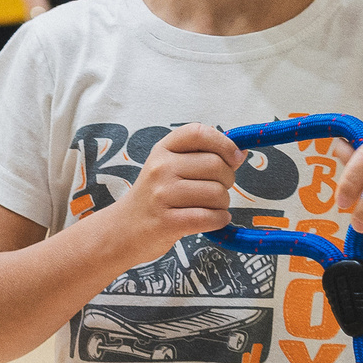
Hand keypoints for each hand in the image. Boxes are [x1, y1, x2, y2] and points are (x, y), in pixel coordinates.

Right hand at [95, 122, 238, 264]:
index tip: (234, 158)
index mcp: (163, 149)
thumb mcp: (169, 168)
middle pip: (216, 165)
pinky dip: (219, 220)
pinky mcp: (167, 222)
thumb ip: (201, 157)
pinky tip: (212, 220)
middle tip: (216, 190)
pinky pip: (209, 217)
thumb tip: (240, 153)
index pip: (199, 133)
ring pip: (217, 194)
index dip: (224, 143)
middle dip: (228, 181)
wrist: (122, 230)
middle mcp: (161, 168)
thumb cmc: (154, 197)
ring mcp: (162, 195)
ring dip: (222, 204)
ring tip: (209, 208)